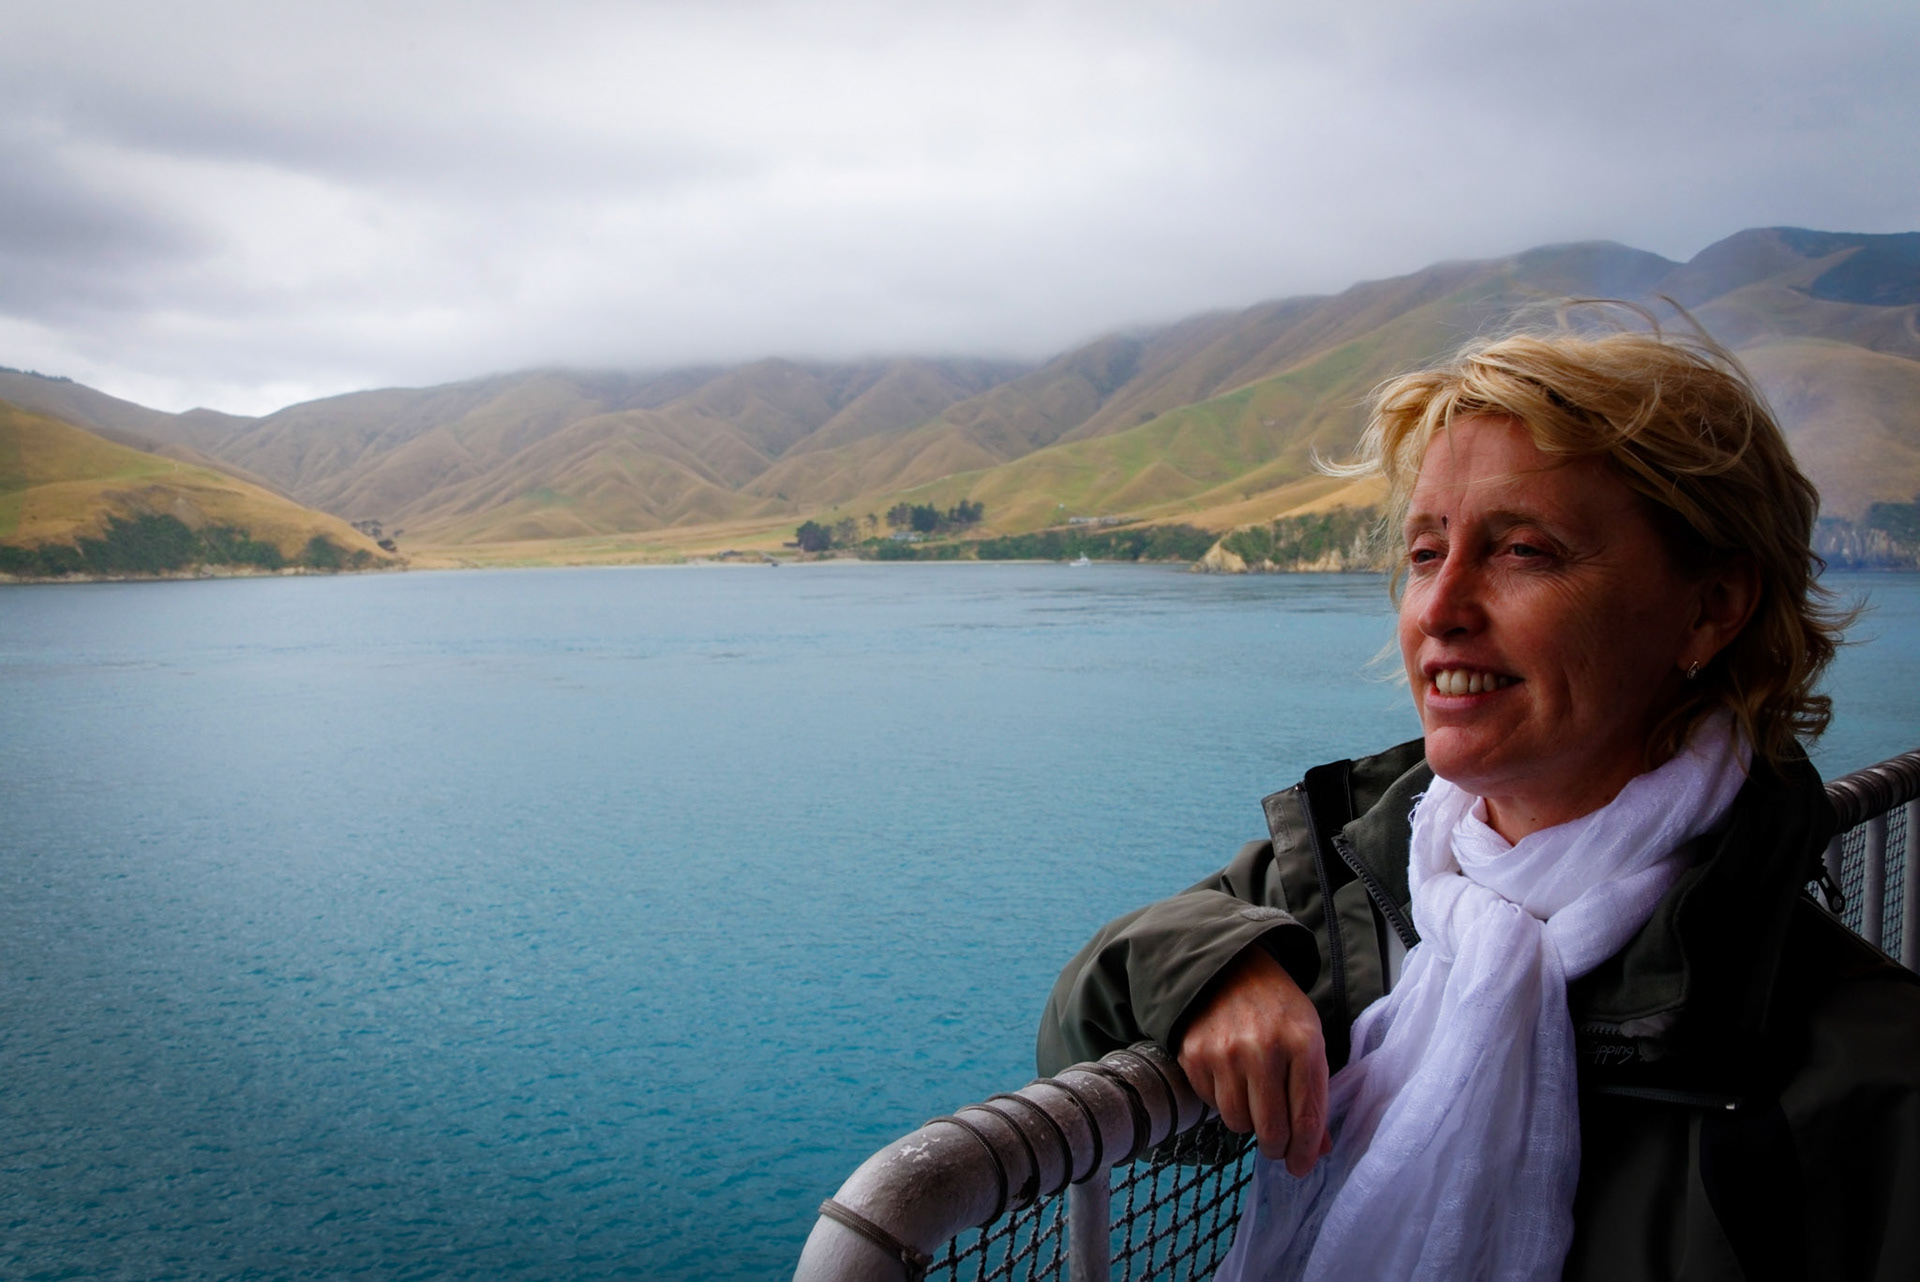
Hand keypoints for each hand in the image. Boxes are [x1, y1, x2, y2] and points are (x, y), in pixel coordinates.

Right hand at [1175, 945, 1331, 1175]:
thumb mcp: (1310, 1040)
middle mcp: (1263, 1049)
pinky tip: (1232, 1081)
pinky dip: (1223, 1102)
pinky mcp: (1194, 1055)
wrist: (1231, 969)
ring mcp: (1224, 1053)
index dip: (1304, 1152)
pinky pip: (1211, 1104)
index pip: (1305, 1119)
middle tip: (1277, 1144)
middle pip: (1270, 1130)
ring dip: (1248, 1124)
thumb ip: (1315, 1094)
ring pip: (1237, 1123)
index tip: (1301, 1166)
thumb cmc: (1279, 1010)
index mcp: (1302, 1044)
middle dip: (1277, 1147)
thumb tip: (1318, 1150)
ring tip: (1254, 1104)